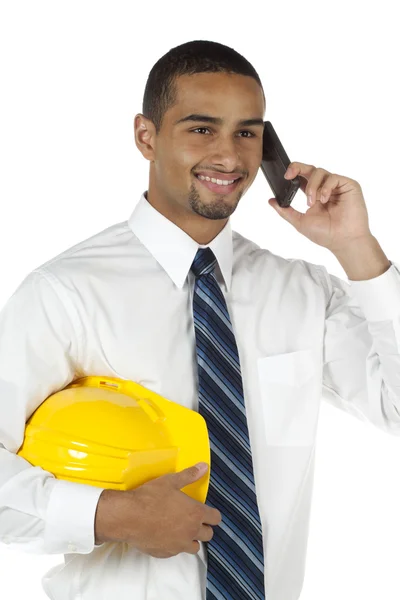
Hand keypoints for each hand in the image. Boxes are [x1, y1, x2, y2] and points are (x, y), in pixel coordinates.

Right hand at [94, 463, 221, 557]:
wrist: (129, 517)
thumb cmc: (151, 497)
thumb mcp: (170, 481)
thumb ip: (189, 475)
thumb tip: (203, 467)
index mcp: (196, 514)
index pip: (215, 519)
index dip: (212, 514)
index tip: (206, 511)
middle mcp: (191, 532)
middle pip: (208, 535)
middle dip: (203, 527)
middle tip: (192, 519)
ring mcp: (179, 545)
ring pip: (194, 547)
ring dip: (191, 539)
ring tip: (181, 530)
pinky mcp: (166, 553)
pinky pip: (176, 552)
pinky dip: (174, 545)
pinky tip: (165, 536)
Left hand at [268, 162, 371, 253]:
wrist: (343, 241)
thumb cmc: (326, 234)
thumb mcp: (300, 222)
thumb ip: (285, 211)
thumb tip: (271, 201)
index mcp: (314, 195)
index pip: (302, 178)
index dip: (294, 173)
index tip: (285, 177)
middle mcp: (325, 188)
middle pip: (311, 169)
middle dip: (298, 168)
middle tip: (289, 176)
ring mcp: (337, 186)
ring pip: (320, 172)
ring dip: (311, 186)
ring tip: (311, 202)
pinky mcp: (349, 185)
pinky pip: (333, 177)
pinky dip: (325, 188)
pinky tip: (323, 200)